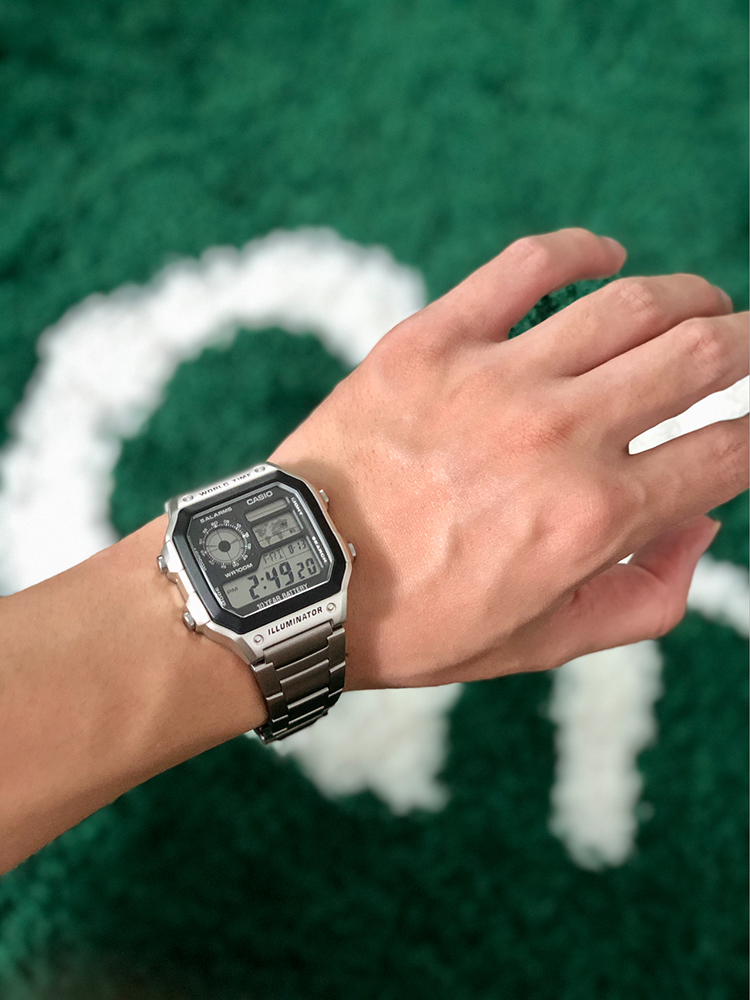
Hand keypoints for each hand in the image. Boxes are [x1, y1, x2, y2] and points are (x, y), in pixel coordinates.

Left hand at [270, 228, 748, 688]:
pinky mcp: (434, 340)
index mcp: (593, 516)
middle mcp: (559, 435)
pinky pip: (526, 267)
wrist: (297, 581)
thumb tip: (699, 525)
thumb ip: (641, 598)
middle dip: (749, 347)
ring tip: (703, 303)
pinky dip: (580, 250)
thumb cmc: (416, 621)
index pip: (725, 453)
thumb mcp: (541, 644)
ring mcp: (496, 378)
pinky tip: (606, 255)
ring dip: (689, 297)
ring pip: (632, 304)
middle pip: (699, 357)